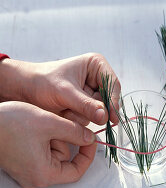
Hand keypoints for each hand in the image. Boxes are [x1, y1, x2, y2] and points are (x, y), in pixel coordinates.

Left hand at [0, 53, 120, 124]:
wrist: (25, 90)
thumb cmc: (43, 82)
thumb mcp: (65, 92)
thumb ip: (86, 105)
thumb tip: (105, 117)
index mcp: (96, 65)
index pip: (113, 84)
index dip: (114, 101)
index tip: (112, 118)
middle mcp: (96, 78)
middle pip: (108, 99)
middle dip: (93, 109)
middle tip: (77, 112)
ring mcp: (91, 92)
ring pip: (99, 111)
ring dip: (83, 115)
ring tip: (65, 109)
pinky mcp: (85, 104)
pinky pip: (90, 117)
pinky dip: (78, 118)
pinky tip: (65, 112)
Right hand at [0, 101, 96, 187]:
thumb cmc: (10, 124)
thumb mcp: (50, 124)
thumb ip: (74, 132)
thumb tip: (90, 138)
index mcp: (43, 174)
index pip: (76, 171)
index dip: (88, 155)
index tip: (91, 139)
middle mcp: (36, 176)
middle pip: (65, 158)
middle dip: (64, 138)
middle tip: (55, 124)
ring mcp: (29, 169)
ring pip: (55, 151)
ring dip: (54, 135)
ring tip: (41, 125)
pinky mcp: (24, 160)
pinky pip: (44, 149)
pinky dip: (46, 137)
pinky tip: (36, 127)